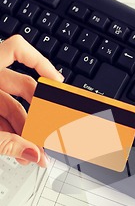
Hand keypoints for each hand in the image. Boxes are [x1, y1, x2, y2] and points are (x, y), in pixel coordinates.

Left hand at [0, 35, 62, 166]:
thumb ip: (7, 144)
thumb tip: (35, 155)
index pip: (17, 50)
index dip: (41, 62)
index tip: (57, 82)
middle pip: (20, 87)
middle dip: (37, 113)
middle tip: (49, 131)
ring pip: (10, 108)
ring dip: (24, 131)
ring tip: (33, 151)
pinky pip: (0, 119)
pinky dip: (10, 135)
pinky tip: (20, 152)